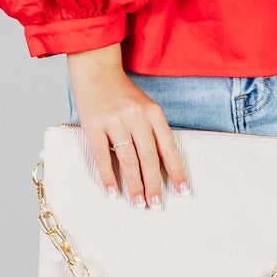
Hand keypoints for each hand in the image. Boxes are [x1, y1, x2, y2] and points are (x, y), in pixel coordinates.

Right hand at [66, 45, 188, 207]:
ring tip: (138, 203)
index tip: (183, 190)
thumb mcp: (145, 107)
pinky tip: (112, 191)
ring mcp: (114, 121)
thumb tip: (163, 167)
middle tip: (156, 204)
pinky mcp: (93, 126)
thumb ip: (153, 132)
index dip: (177, 171)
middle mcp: (136, 117)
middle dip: (154, 184)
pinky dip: (108, 176)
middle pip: (148, 157)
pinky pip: (101, 156)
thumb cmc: (123, 95)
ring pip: (128, 160)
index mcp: (153, 113)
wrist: (96, 72)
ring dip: (134, 185)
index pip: (168, 147)